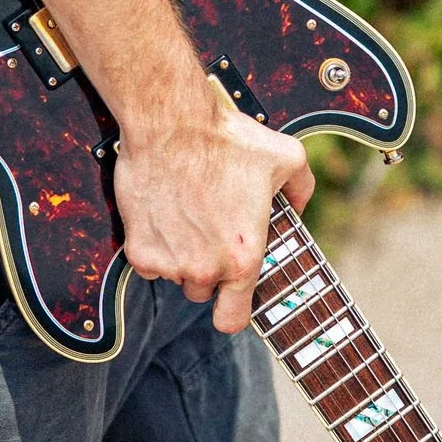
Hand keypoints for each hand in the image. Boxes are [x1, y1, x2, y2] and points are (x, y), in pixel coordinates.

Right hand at [115, 85, 314, 332]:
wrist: (171, 122)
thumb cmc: (227, 139)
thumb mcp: (286, 158)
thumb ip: (302, 189)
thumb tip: (299, 207)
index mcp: (243, 257)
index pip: (233, 319)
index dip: (233, 310)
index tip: (231, 298)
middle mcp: (205, 268)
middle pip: (204, 291)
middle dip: (208, 268)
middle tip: (210, 230)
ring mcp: (169, 262)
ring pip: (176, 275)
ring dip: (181, 256)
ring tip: (188, 214)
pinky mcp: (138, 250)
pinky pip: (149, 262)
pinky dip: (154, 245)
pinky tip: (165, 213)